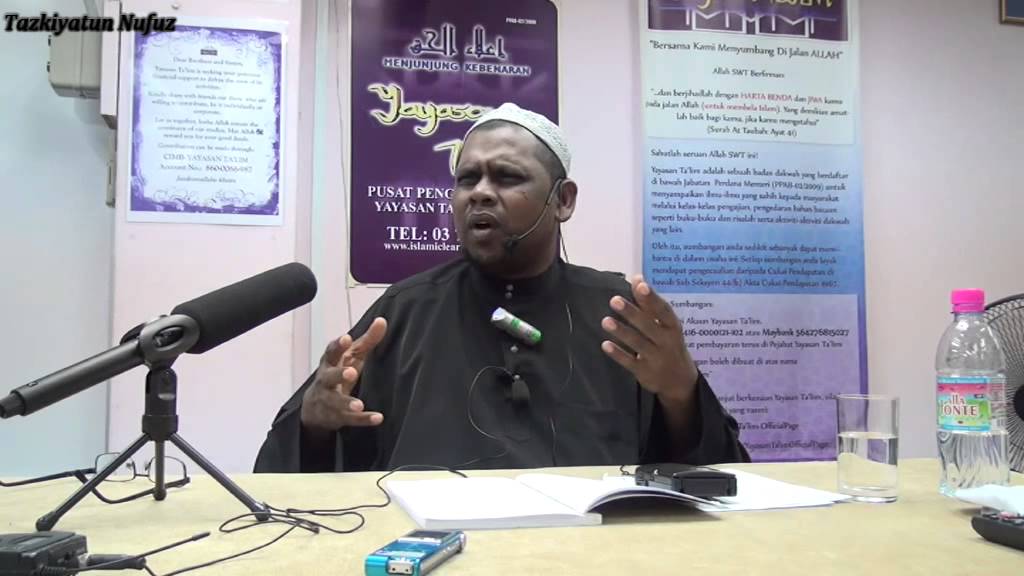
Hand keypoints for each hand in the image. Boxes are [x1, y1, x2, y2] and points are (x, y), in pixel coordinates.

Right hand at [301, 317, 387, 431]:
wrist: (314, 408)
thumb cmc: (338, 372)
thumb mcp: (351, 356)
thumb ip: (367, 340)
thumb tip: (382, 321)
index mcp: (329, 363)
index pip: (331, 352)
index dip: (338, 345)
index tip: (346, 338)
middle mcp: (325, 381)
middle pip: (328, 377)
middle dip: (338, 374)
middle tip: (351, 372)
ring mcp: (328, 400)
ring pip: (335, 402)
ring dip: (347, 403)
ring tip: (360, 404)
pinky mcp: (336, 417)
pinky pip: (349, 419)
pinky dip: (363, 419)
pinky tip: (378, 418)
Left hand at [600, 276, 698, 402]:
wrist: (680, 380)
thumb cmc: (669, 343)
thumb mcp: (665, 325)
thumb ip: (649, 303)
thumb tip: (637, 278)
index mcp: (673, 327)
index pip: (663, 310)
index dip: (652, 298)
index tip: (640, 285)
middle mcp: (667, 342)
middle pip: (648, 326)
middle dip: (632, 313)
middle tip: (614, 300)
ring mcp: (656, 358)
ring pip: (638, 343)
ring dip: (622, 332)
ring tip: (605, 321)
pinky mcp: (645, 372)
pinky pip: (630, 362)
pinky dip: (618, 354)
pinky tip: (605, 344)